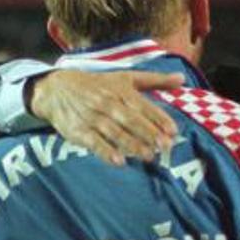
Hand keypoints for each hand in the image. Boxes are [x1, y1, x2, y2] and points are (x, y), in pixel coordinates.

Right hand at [30, 69, 181, 164]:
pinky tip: (119, 161)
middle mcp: (108, 102)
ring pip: (115, 132)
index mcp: (121, 90)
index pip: (143, 105)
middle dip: (149, 133)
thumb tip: (182, 79)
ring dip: (132, 144)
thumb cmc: (98, 84)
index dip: (158, 118)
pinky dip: (106, 152)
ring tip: (149, 156)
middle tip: (165, 147)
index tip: (173, 131)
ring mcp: (93, 117)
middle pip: (131, 119)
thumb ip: (154, 80)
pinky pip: (94, 142)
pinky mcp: (79, 130)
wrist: (57, 88)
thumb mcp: (125, 78)